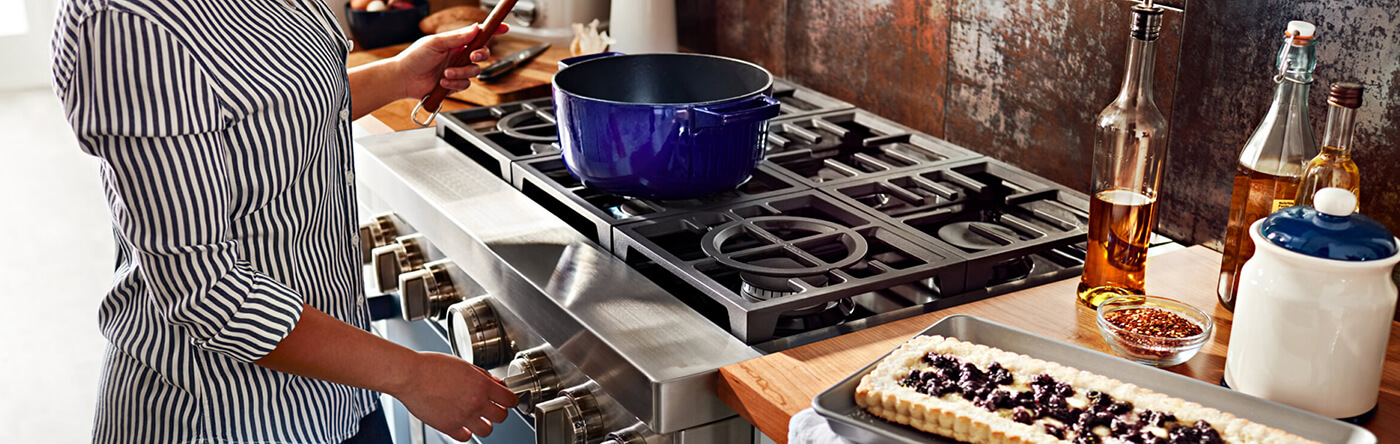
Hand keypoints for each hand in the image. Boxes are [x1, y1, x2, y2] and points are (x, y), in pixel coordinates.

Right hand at [391, 351, 518, 440]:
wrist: (411, 375)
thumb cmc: (432, 366)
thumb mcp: (463, 364)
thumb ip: (482, 375)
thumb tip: (494, 383)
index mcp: (481, 385)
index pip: (510, 399)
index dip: (511, 399)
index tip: (508, 400)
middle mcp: (475, 402)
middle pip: (502, 417)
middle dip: (499, 412)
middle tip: (493, 408)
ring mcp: (463, 416)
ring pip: (487, 430)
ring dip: (485, 424)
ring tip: (478, 417)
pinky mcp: (449, 426)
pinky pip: (466, 437)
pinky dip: (466, 432)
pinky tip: (462, 423)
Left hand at [392, 23, 509, 99]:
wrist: (403, 79)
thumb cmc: (414, 57)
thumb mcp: (435, 43)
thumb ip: (457, 37)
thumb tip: (475, 28)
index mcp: (456, 42)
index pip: (479, 35)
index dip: (493, 31)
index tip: (505, 28)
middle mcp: (459, 55)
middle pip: (483, 54)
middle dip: (481, 55)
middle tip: (472, 55)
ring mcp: (458, 70)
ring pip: (475, 72)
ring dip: (461, 72)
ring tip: (445, 73)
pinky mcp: (454, 84)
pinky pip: (465, 84)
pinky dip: (455, 84)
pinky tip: (442, 82)